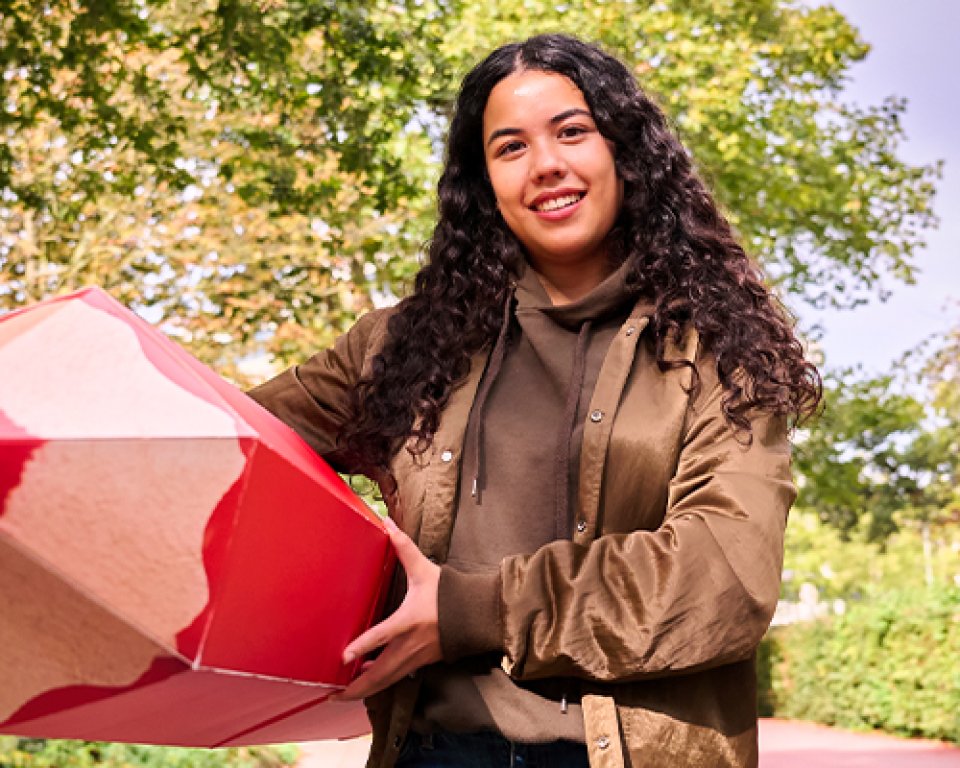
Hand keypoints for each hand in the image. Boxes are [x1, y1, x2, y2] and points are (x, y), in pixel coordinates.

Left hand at [333, 516, 441, 700]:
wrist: (476, 614)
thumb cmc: (448, 592)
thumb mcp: (424, 569)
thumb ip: (403, 547)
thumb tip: (386, 522)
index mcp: (410, 620)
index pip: (384, 635)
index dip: (364, 646)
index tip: (344, 656)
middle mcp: (410, 644)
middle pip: (380, 673)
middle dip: (355, 687)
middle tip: (332, 694)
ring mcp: (415, 658)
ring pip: (386, 681)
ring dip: (364, 690)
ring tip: (341, 695)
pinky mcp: (419, 663)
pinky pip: (395, 678)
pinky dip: (378, 684)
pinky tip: (365, 681)